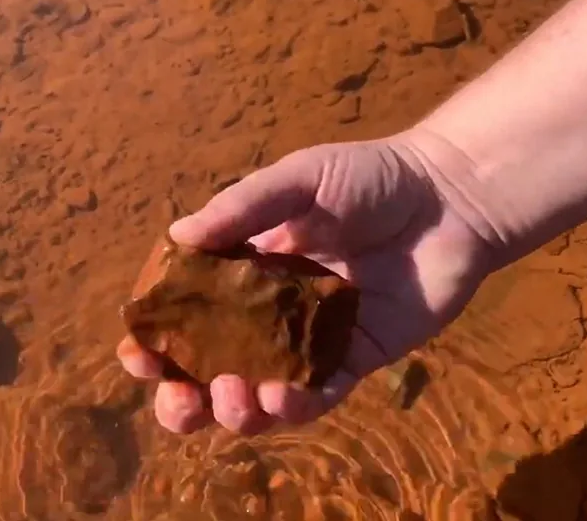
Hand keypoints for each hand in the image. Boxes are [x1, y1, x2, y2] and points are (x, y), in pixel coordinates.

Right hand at [116, 128, 496, 433]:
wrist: (448, 196)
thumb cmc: (370, 177)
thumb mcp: (299, 178)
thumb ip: (242, 207)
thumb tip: (176, 237)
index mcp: (245, 271)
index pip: (188, 315)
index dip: (158, 341)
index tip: (138, 353)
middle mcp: (270, 313)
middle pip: (215, 370)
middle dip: (186, 397)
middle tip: (179, 402)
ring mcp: (312, 342)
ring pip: (262, 395)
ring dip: (238, 410)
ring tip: (234, 397)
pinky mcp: (356, 358)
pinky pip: (321, 395)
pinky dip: (297, 405)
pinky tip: (284, 397)